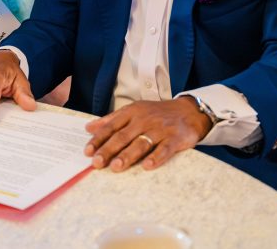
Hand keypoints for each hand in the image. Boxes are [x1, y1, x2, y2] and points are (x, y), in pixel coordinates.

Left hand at [84, 97, 211, 171]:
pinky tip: (147, 167)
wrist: (188, 111)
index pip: (111, 126)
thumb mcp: (134, 111)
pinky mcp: (175, 138)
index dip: (99, 139)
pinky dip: (156, 158)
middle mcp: (144, 119)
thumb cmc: (157, 113)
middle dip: (109, 150)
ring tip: (116, 167)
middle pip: (123, 136)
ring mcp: (159, 129)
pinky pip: (164, 149)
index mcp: (132, 112)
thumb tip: (89, 127)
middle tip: (97, 163)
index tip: (87, 152)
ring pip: (141, 143)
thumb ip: (112, 119)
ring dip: (128, 155)